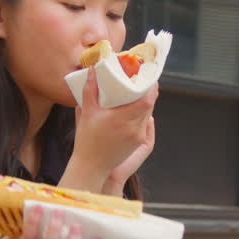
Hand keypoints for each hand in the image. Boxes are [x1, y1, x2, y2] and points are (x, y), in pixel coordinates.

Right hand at [63, 70, 157, 191]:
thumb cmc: (87, 141)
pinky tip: (133, 109)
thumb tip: (92, 71)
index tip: (149, 76)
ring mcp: (138, 137)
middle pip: (149, 106)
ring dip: (145, 104)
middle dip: (148, 92)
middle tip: (142, 80)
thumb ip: (90, 90)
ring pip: (147, 115)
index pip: (147, 100)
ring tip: (137, 93)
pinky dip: (141, 115)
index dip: (151, 87)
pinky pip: (143, 124)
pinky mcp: (138, 143)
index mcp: (124, 119)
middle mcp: (135, 128)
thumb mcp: (87, 113)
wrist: (91, 167)